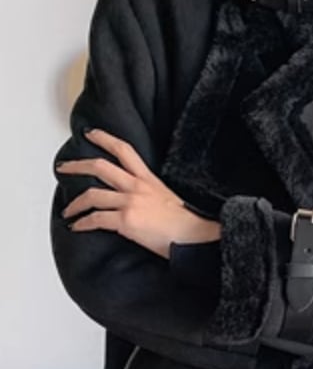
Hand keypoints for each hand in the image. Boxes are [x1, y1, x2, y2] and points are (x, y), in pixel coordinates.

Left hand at [55, 128, 220, 258]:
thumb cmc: (183, 221)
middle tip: (64, 168)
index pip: (124, 150)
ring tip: (68, 210)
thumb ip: (146, 193)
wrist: (193, 234)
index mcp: (148, 179)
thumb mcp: (165, 197)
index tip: (90, 134)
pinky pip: (95, 219)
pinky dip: (82, 223)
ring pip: (92, 195)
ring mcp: (130, 203)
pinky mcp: (126, 221)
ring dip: (75, 203)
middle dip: (77, 166)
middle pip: (100, 167)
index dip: (104, 138)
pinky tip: (78, 226)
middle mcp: (137, 186)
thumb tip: (132, 199)